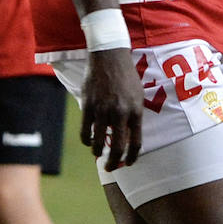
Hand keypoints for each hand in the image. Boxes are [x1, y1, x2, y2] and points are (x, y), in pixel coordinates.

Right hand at [80, 47, 143, 170]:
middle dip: (114, 162)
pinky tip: (88, 141)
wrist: (109, 56)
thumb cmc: (126, 76)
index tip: (128, 163)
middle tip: (110, 167)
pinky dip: (86, 140)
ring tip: (98, 154)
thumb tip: (129, 137)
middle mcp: (120, 113)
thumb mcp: (137, 95)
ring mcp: (103, 110)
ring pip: (98, 142)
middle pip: (117, 147)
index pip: (136, 143)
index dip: (132, 157)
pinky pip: (85, 131)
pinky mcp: (88, 106)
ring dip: (97, 152)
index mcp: (136, 111)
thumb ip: (134, 116)